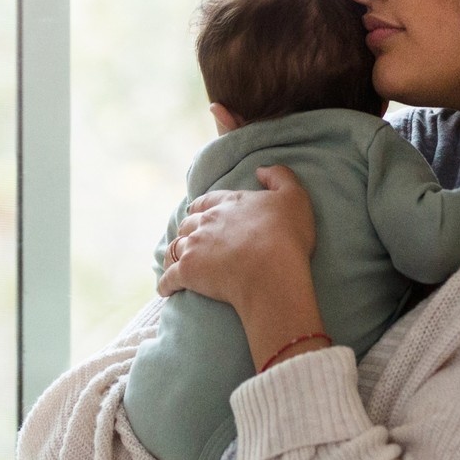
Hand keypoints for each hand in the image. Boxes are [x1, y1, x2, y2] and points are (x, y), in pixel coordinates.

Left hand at [158, 165, 326, 370]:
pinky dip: (165, 284)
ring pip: (174, 248)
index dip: (200, 207)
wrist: (272, 271)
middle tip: (190, 241)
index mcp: (228, 203)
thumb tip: (260, 169)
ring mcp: (194, 246)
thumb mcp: (294, 197)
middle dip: (186, 231)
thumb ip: (279, 177)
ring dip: (173, 255)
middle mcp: (206, 221)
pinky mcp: (187, 272)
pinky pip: (168, 278)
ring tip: (175, 264)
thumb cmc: (286, 236)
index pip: (206, 202)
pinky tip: (165, 290)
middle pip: (187, 224)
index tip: (196, 212)